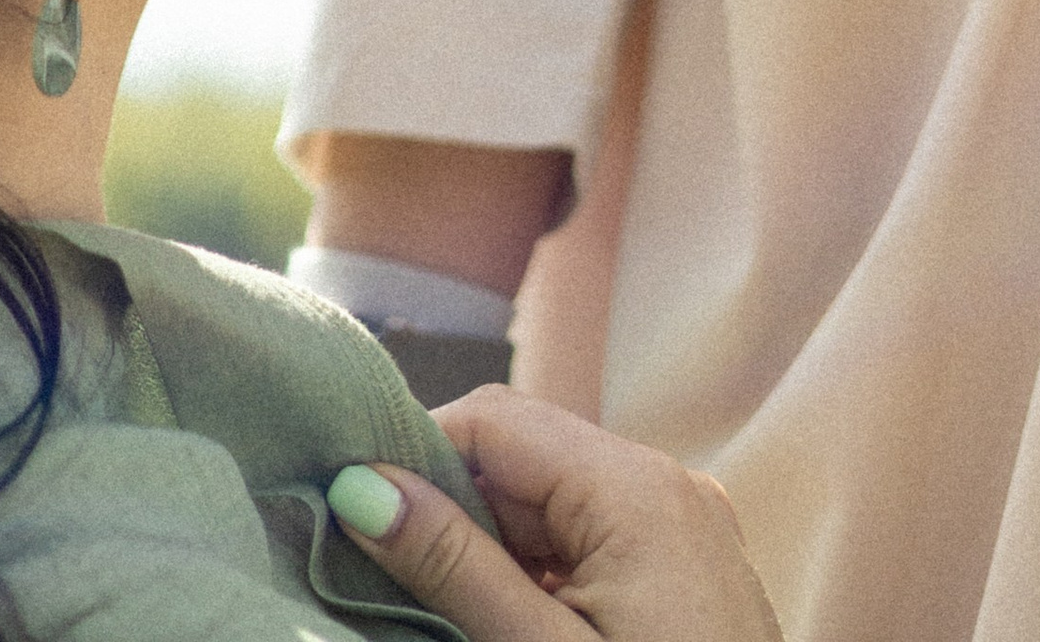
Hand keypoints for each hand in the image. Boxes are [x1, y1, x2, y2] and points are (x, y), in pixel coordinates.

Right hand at [332, 389, 782, 641]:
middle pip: (524, 461)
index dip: (414, 454)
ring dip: (493, 552)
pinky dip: (541, 577)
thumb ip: (454, 567)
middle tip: (388, 583)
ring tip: (447, 615)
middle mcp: (670, 485)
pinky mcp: (690, 575)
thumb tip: (362, 485)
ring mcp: (688, 530)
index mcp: (638, 486)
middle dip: (452, 513)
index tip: (349, 513)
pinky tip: (510, 628)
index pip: (495, 420)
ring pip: (555, 507)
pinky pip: (595, 545)